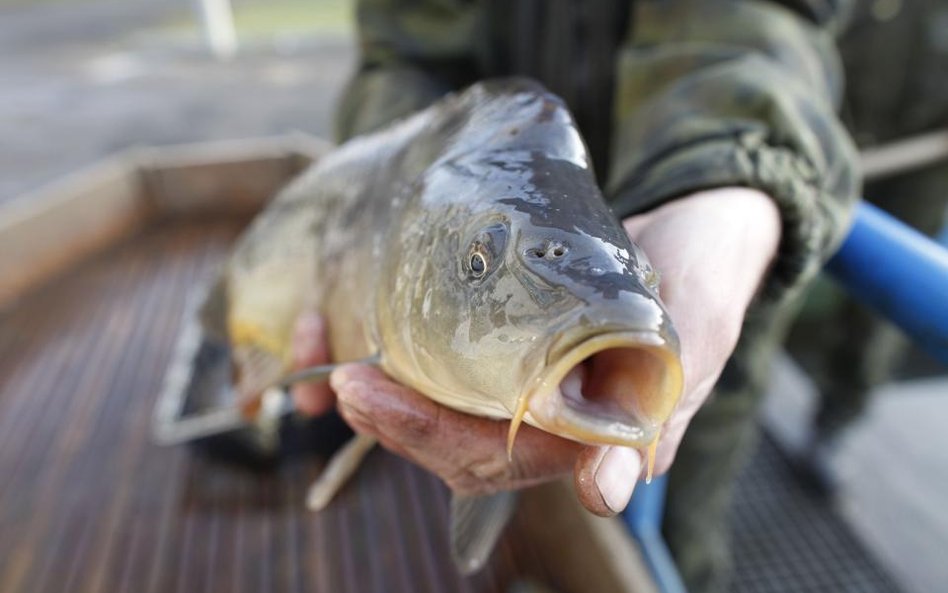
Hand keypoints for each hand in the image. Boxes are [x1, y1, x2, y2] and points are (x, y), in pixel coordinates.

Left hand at [292, 187, 779, 514]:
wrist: (688, 229)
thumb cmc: (699, 275)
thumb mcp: (691, 334)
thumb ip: (658, 412)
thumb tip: (606, 495)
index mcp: (585, 435)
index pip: (498, 455)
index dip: (432, 436)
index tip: (375, 401)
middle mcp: (542, 420)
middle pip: (450, 442)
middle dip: (390, 418)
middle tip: (341, 380)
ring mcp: (515, 384)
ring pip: (432, 412)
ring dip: (374, 394)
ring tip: (326, 350)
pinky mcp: (495, 345)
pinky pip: (432, 369)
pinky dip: (387, 356)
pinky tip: (343, 327)